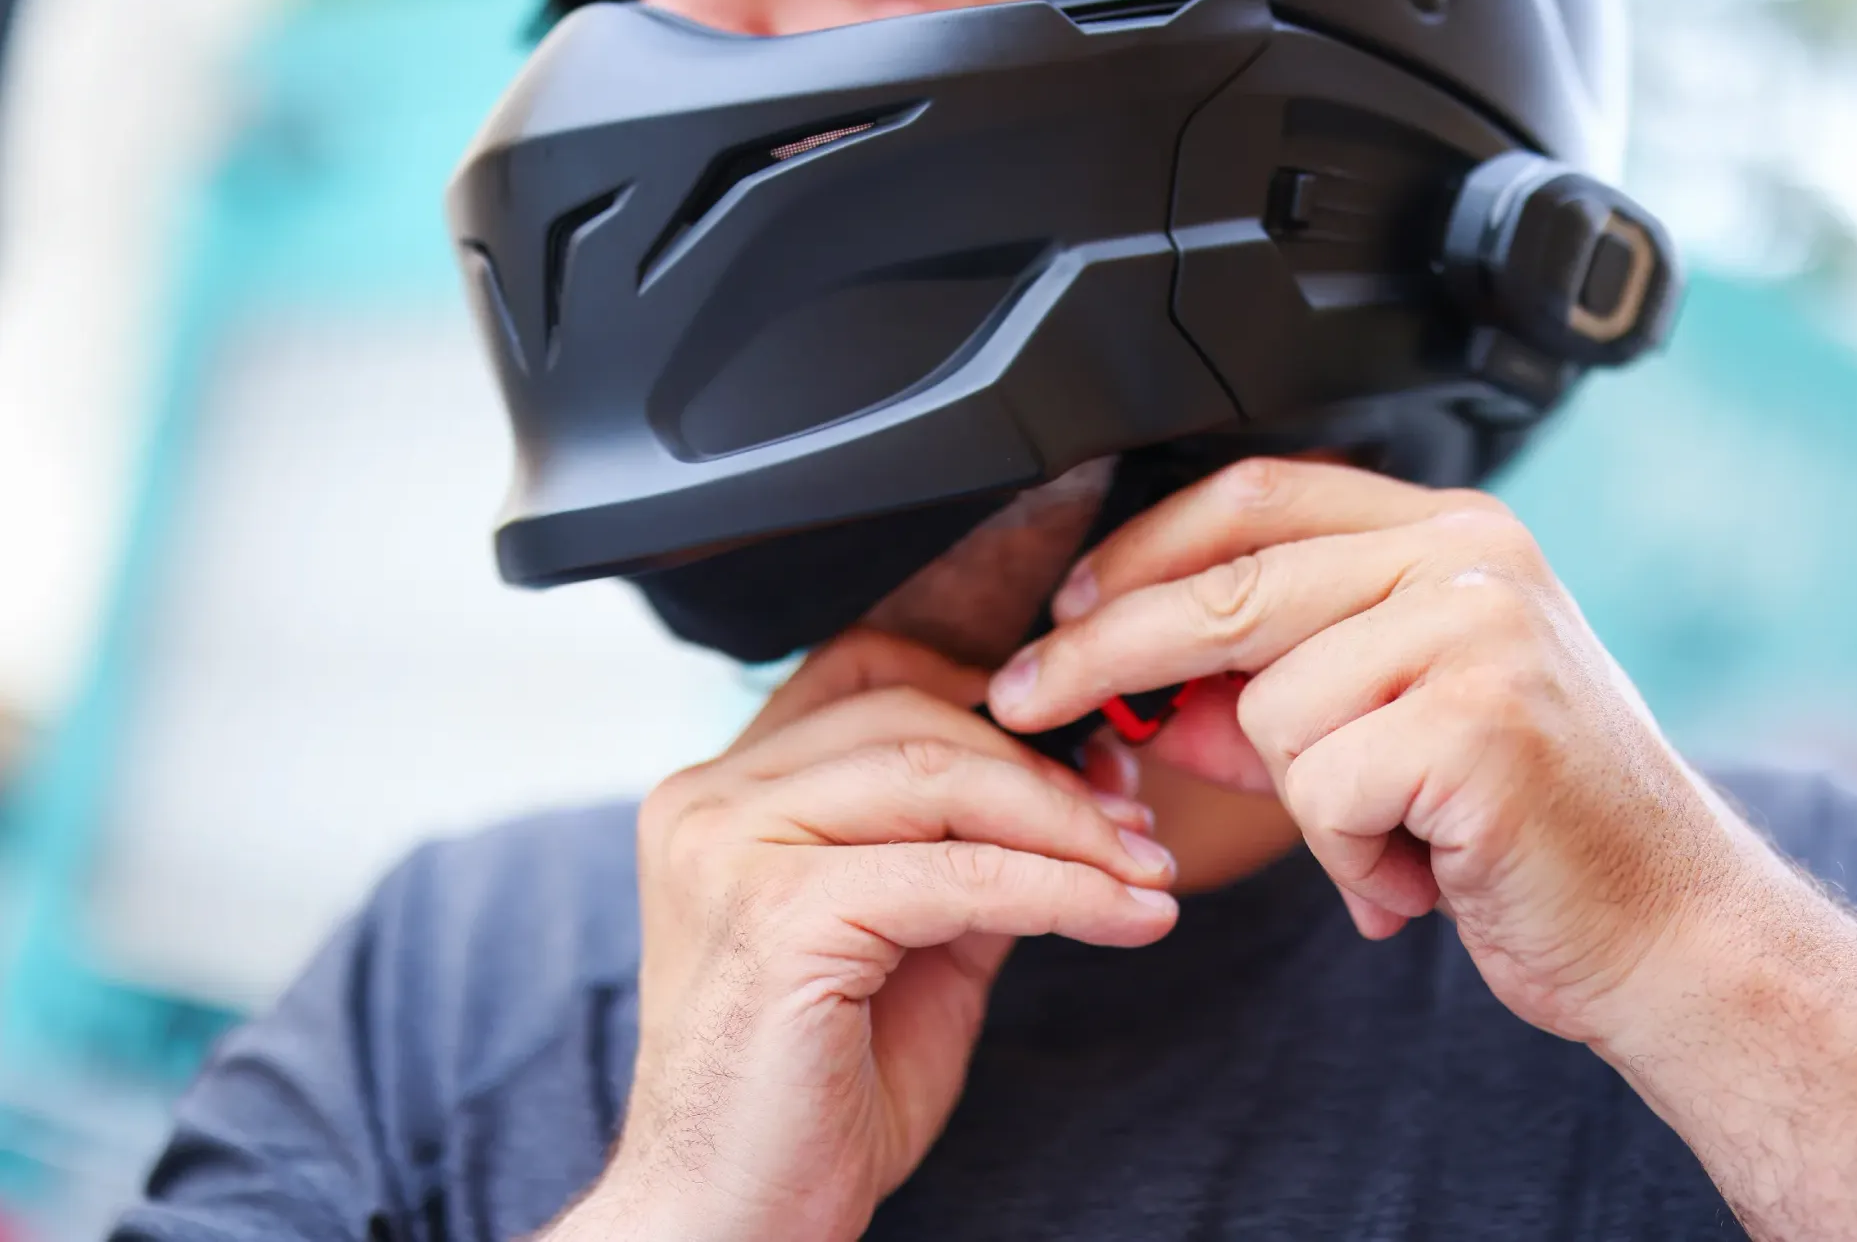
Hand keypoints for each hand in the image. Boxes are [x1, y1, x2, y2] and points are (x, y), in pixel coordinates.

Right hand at [566, 630, 1177, 1241]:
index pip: (864, 672)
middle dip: (1045, 767)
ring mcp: (732, 850)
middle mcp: (710, 801)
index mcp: (724, 792)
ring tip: (1145, 870)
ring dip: (1067, 822)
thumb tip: (1091, 785)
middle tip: (1138, 826)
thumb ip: (973, 854)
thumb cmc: (812, 1093)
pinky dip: (1062, 889)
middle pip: (911, 716)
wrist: (731, 1220)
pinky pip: (957, 874)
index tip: (1085, 755)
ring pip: (938, 776)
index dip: (984, 694)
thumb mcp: (911, 943)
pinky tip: (1126, 916)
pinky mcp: (779, 915)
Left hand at [987, 459, 1775, 1045]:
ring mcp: (1481, 632)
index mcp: (1451, 534)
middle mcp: (1471, 559)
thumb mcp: (1386, 734)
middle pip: (1229, 584)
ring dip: (1305, 805)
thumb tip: (1140, 689)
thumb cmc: (1527, 832)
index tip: (1062, 609)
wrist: (1669, 935)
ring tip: (1395, 840)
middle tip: (1021, 699)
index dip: (1140, 549)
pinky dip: (1347, 858)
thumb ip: (1269, 693)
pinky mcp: (1479, 724)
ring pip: (1269, 707)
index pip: (1256, 496)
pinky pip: (1320, 790)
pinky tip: (1421, 876)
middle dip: (1101, 651)